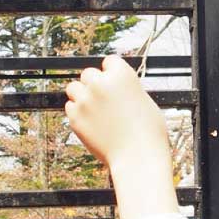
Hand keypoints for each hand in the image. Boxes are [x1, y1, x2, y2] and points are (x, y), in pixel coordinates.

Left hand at [65, 55, 177, 218]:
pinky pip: (70, 107)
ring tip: (94, 110)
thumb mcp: (143, 99)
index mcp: (121, 74)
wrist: (138, 157)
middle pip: (88, 74)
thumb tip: (115, 86)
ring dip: (81, 96)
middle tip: (103, 100)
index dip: (112, 73)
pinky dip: (78, 113)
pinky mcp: (75, 117)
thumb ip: (126, 88)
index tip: (114, 83)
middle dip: (94, 84)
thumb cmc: (148, 131)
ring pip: (74, 88)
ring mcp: (85, 100)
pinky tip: (91, 123)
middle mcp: (100, 83)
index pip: (109, 62)